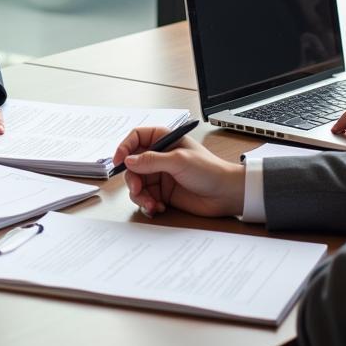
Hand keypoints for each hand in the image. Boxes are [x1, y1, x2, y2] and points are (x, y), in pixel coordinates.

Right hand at [112, 127, 244, 217]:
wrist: (227, 194)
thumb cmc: (209, 170)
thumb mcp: (179, 161)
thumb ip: (151, 160)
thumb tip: (129, 160)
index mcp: (164, 140)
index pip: (136, 137)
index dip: (125, 147)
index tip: (118, 160)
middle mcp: (159, 157)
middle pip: (132, 164)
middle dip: (132, 179)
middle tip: (138, 190)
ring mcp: (160, 175)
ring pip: (137, 184)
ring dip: (139, 196)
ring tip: (151, 204)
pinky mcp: (163, 193)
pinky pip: (145, 198)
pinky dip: (148, 204)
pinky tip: (158, 208)